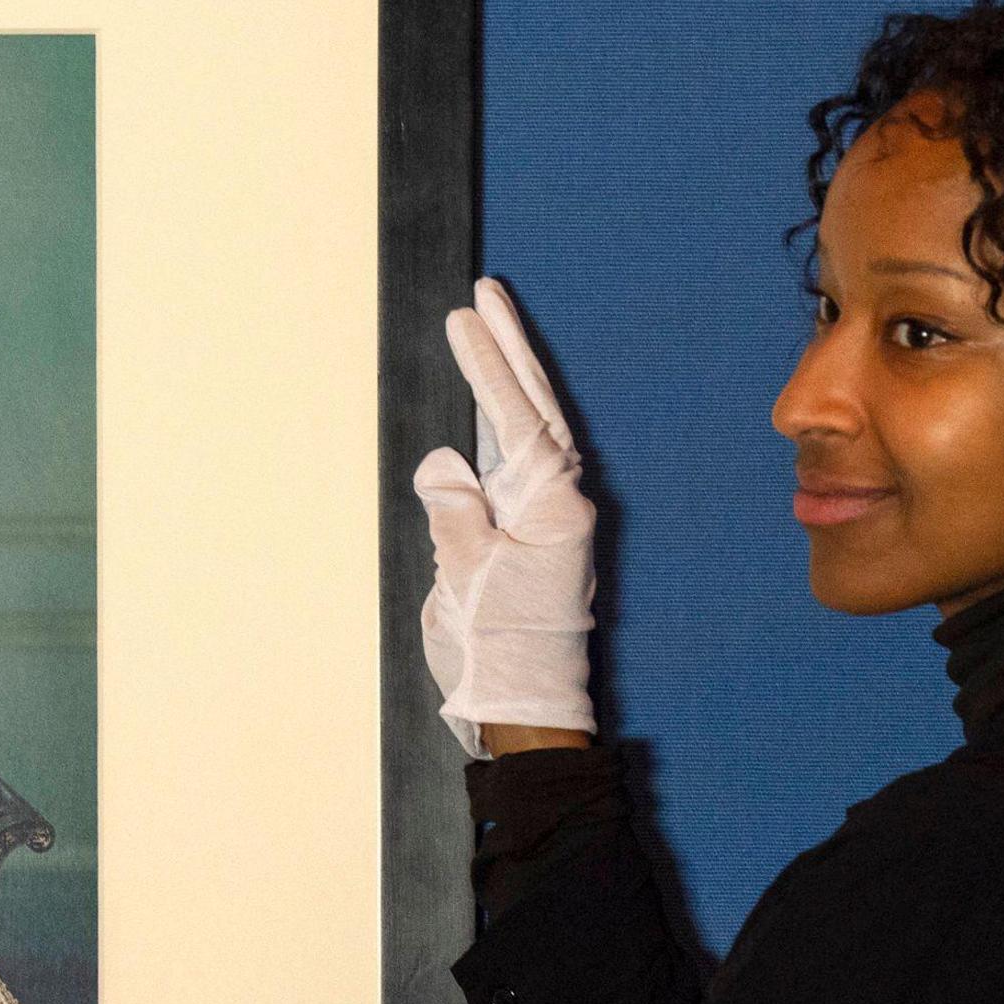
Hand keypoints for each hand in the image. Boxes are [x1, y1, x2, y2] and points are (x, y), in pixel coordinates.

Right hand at [408, 276, 596, 758]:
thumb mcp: (467, 581)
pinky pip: (518, 463)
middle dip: (508, 350)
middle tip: (486, 296)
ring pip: (530, 431)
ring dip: (508, 379)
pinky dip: (502, 423)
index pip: (519, 419)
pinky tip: (489, 404)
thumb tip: (443, 463)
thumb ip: (455, 515)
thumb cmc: (498, 651)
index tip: (465, 320)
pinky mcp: (530, 534)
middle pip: (536, 408)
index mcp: (553, 509)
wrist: (522, 707)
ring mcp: (547, 518)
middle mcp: (559, 504)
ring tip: (486, 331)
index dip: (490, 366)